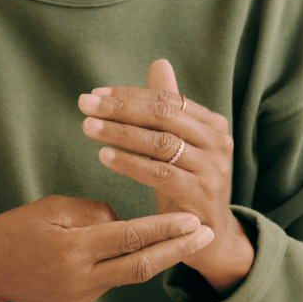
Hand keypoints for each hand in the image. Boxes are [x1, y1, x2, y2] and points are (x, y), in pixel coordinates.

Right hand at [0, 195, 213, 301]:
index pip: (129, 237)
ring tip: (188, 238)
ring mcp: (81, 295)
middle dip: (178, 249)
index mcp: (72, 250)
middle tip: (207, 232)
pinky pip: (111, 278)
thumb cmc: (11, 232)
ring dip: (160, 255)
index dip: (165, 229)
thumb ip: (91, 213)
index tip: (192, 219)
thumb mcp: (49, 209)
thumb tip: (121, 220)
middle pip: (141, 265)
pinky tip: (146, 246)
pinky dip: (129, 260)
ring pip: (129, 273)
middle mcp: (81, 278)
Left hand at [77, 59, 252, 290]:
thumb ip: (169, 107)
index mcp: (212, 124)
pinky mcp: (200, 195)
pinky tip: (104, 156)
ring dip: (120, 133)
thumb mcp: (178, 146)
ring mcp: (212, 169)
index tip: (95, 94)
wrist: (209, 238)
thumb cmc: (187, 186)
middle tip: (84, 104)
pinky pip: (159, 174)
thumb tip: (159, 63)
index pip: (167, 100)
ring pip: (160, 143)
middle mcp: (217, 142)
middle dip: (120, 108)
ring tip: (87, 128)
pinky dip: (130, 163)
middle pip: (163, 116)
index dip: (129, 95)